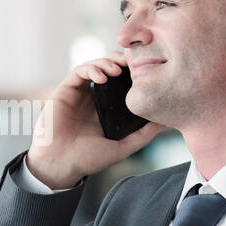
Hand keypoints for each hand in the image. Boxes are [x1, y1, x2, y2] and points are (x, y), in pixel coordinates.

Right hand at [26, 51, 167, 188]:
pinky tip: (102, 76)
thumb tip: (164, 122)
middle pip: (109, 68)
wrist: (61, 164)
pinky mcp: (65, 90)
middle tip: (133, 62)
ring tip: (118, 69)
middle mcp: (93, 97)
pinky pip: (78, 71)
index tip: (145, 70)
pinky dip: (91, 69)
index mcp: (106, 108)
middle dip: (121, 61)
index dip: (132, 72)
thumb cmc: (87, 159)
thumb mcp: (122, 148)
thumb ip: (143, 136)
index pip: (121, 82)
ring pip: (94, 65)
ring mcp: (79, 92)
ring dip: (107, 62)